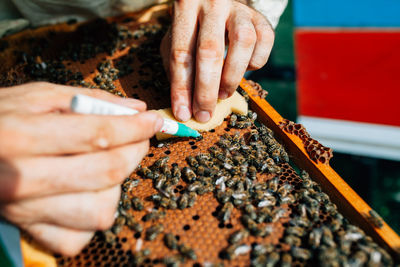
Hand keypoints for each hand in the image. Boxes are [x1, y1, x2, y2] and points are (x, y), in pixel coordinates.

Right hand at [0, 82, 162, 255]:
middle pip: (107, 172)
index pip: (99, 135)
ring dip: (115, 187)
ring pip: (99, 211)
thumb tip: (137, 109)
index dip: (136, 128)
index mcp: (22, 136)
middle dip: (135, 152)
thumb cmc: (0, 119)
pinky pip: (79, 238)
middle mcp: (22, 178)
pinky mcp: (29, 231)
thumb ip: (89, 99)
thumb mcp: (36, 97)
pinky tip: (84, 194)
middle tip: (137, 138)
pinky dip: (91, 217)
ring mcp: (26, 210)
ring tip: (104, 167)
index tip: (155, 121)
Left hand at [160, 0, 273, 121]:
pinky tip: (244, 68)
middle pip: (210, 51)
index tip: (183, 113)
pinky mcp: (260, 18)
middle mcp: (213, 3)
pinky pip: (264, 42)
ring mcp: (239, 10)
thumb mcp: (176, 40)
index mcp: (186, 7)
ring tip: (224, 93)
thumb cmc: (193, 29)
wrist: (218, 1)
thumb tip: (184, 106)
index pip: (181, 53)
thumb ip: (177, 68)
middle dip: (206, 91)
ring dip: (231, 77)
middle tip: (204, 114)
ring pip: (242, 43)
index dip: (181, 88)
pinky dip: (255, 62)